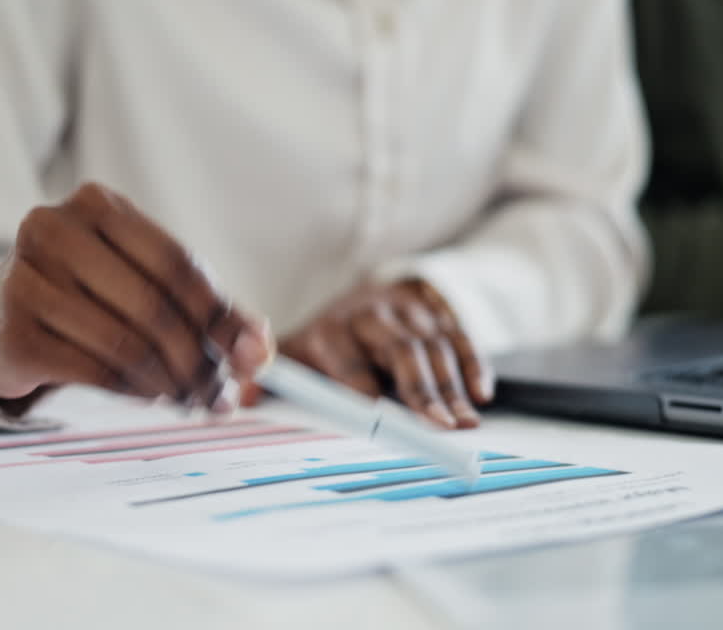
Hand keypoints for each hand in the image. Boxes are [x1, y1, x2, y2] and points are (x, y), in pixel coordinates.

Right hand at [0, 182, 273, 414]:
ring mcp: (26, 279)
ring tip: (191, 399)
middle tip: (221, 393)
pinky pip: (95, 370)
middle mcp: (53, 230)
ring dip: (171, 382)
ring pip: (126, 343)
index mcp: (96, 204)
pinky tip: (152, 397)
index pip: (177, 262)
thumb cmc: (86, 294)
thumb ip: (210, 312)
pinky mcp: (14, 332)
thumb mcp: (146, 283)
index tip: (247, 355)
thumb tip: (258, 351)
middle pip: (154, 304)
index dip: (220, 314)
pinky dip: (135, 392)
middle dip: (199, 358)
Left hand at [249, 279, 492, 428]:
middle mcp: (374, 315)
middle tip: (438, 427)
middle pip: (399, 350)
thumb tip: (241, 398)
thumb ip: (272, 379)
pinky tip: (481, 395)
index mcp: (334, 328)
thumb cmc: (331, 340)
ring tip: (464, 423)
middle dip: (420, 389)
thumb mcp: (296, 353)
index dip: (360, 384)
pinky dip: (473, 364)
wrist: (369, 295)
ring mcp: (411, 312)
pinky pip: (461, 337)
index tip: (374, 412)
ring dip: (451, 386)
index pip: (347, 357)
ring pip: (434, 346)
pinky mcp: (440, 313)